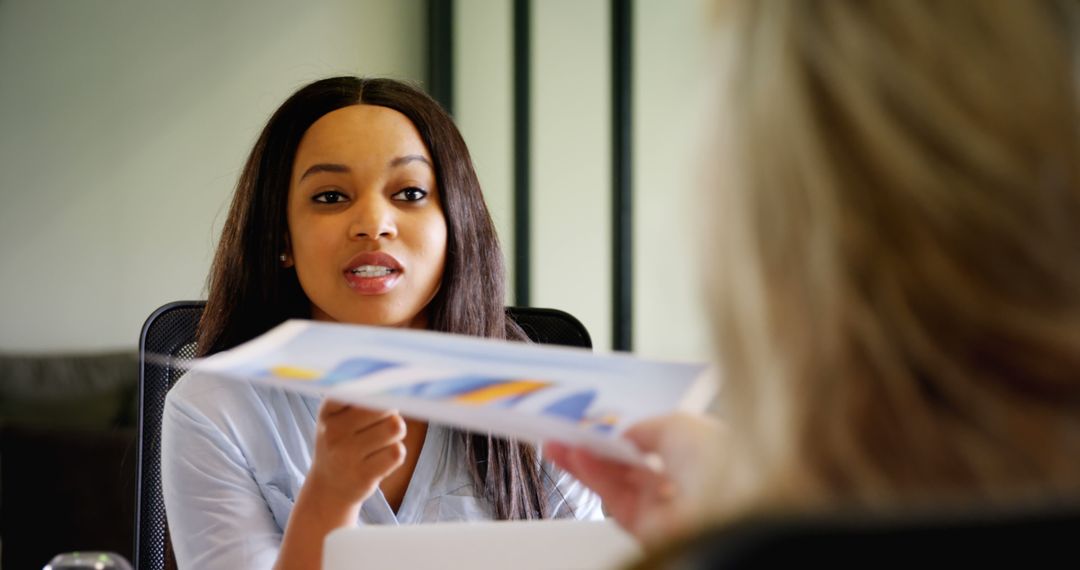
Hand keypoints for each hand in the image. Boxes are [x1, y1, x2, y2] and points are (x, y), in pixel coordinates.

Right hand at [276, 401, 405, 569]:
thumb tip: (397, 390)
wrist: (330, 486)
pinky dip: (396, 452)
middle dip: (391, 411)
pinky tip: (382, 457)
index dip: (375, 390)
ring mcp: (347, 456)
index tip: (377, 395)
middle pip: (384, 405)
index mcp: (327, 412)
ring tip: (383, 440)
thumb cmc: (342, 442)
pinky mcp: (364, 476)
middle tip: (382, 421)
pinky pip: (397, 452)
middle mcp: (333, 432)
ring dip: (396, 431)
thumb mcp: (338, 417)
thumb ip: (360, 398)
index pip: (357, 388)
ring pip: (395, 427)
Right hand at [545, 413, 724, 545]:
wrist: (728, 505)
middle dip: (594, 445)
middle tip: (566, 431)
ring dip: (583, 460)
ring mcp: (660, 505)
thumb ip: (643, 428)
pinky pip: (611, 496)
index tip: (597, 421)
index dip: (622, 431)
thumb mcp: (677, 424)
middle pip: (626, 462)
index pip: (652, 441)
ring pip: (613, 479)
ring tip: (557, 442)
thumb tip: (622, 434)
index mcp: (697, 453)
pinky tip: (574, 457)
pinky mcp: (643, 526)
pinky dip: (590, 475)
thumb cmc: (722, 461)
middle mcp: (679, 481)